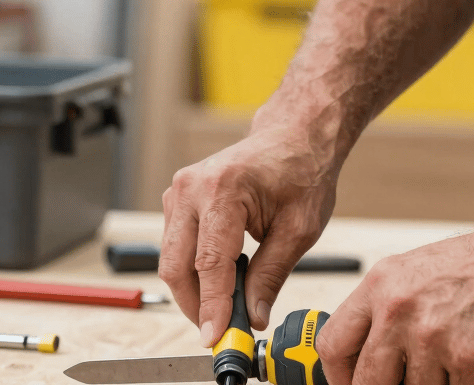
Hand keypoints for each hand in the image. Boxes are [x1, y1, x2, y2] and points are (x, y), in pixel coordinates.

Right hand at [160, 125, 339, 345]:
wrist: (293, 137)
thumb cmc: (301, 173)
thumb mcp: (299, 230)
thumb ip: (272, 275)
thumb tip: (254, 316)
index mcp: (223, 191)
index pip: (208, 263)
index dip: (211, 307)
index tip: (215, 337)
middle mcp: (191, 188)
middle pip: (176, 265)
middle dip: (195, 304)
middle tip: (221, 330)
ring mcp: (178, 191)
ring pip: (172, 259)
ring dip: (194, 288)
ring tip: (228, 305)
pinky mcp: (177, 199)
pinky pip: (175, 246)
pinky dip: (194, 269)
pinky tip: (221, 278)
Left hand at [315, 216, 473, 384]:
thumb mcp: (422, 271)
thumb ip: (391, 307)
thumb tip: (371, 350)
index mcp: (382, 285)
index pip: (334, 344)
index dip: (338, 376)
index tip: (350, 384)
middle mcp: (399, 311)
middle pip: (366, 381)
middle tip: (403, 384)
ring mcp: (432, 338)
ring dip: (434, 384)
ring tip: (454, 364)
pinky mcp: (469, 361)